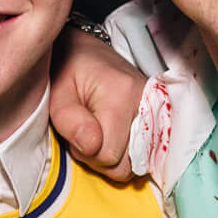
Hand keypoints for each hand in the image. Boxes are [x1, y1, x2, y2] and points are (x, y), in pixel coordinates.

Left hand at [50, 29, 144, 181]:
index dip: (85, 152)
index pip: (108, 155)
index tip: (75, 132)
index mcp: (121, 94)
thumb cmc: (67, 71)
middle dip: (100, 156)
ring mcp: (158, 111)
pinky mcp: (160, 117)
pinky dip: (128, 152)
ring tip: (99, 132)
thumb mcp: (56, 95)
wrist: (85, 52)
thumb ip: (70, 122)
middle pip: (125, 165)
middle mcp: (147, 103)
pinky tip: (115, 135)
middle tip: (86, 133)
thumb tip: (93, 147)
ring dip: (114, 155)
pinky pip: (147, 155)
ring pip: (137, 164)